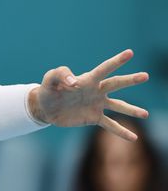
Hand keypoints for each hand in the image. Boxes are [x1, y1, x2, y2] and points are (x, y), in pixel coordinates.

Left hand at [30, 49, 148, 140]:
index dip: (116, 61)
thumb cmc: (48, 90)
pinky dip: (121, 131)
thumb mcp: (50, 79)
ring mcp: (97, 105)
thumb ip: (61, 75)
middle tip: (146, 76)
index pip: (104, 69)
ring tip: (145, 114)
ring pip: (118, 106)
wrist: (45, 108)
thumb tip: (74, 82)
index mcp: (88, 79)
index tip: (130, 53)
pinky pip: (110, 124)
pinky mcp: (93, 118)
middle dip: (131, 80)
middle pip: (116, 84)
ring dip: (132, 110)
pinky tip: (134, 138)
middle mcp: (96, 91)